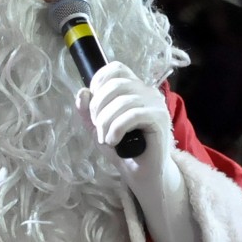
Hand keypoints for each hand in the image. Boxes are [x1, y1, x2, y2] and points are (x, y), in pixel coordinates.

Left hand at [76, 61, 170, 176]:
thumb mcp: (98, 127)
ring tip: (105, 138)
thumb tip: (82, 92)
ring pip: (123, 101)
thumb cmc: (122, 148)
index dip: (99, 81)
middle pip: (116, 84)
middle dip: (98, 107)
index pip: (116, 68)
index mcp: (133, 88)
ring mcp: (155, 103)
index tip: (93, 105)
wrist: (141, 173)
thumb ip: (87, 110)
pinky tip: (114, 141)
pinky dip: (117, 129)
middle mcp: (146, 91)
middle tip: (97, 128)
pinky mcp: (159, 117)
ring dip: (106, 122)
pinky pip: (132, 115)